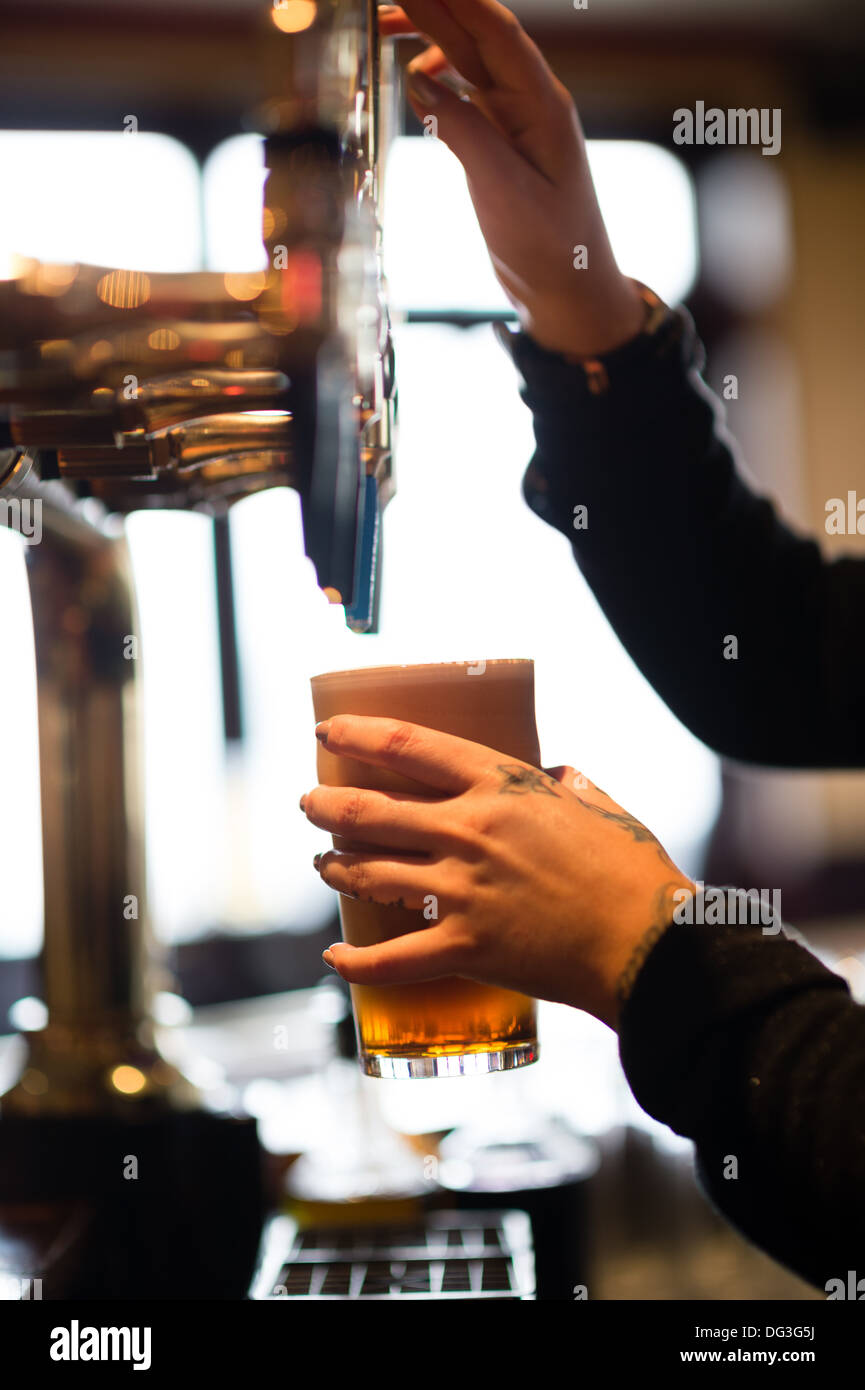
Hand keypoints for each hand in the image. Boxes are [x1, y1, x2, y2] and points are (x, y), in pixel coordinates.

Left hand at [302, 715, 692, 1029]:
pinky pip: (392, 959)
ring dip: (334, 868)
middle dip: (326, 806)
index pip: (408, 746)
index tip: (327, 734)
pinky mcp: (467, 947)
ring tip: (322, 864)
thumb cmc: (632, 870)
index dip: (357, 735)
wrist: (650, 942)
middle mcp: (470, 831)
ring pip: (370, 874)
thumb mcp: (597, 802)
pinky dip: (356, 962)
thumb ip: (565, 782)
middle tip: (309, 805)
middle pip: (371, 811)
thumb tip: (553, 771)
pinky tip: (334, 959)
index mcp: (500, 786)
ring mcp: (463, 890)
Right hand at [378, 0, 645, 356]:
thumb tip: (420, 81)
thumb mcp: (504, 191)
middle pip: (476, 37)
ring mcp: (515, 123)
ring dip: (428, 37)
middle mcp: (530, 104)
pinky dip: (437, 81)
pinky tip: (413, 75)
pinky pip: (465, 97)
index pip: (495, 30)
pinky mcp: (501, 147)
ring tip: (384, 21)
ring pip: (467, 64)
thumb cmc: (552, 249)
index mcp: (542, 104)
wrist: (570, 294)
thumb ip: (464, 132)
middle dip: (432, 5)